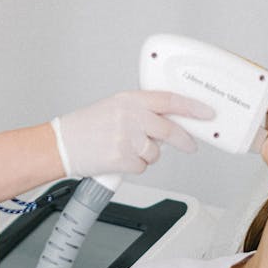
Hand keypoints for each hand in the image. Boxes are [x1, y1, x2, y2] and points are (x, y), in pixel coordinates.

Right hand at [52, 90, 213, 177]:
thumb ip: (141, 111)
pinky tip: (118, 159)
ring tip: (126, 149)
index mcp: (129, 100)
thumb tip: (168, 119)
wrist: (61, 145)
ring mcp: (127, 138)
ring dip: (147, 155)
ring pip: (156, 152)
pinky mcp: (123, 159)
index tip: (207, 113)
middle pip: (170, 129)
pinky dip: (134, 167)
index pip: (169, 100)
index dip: (192, 106)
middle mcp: (130, 116)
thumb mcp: (114, 108)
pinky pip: (142, 166)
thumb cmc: (84, 127)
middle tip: (190, 144)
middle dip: (184, 140)